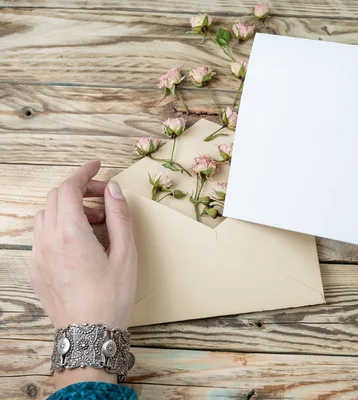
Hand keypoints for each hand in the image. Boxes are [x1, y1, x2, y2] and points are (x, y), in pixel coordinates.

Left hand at [31, 161, 136, 386]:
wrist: (89, 334)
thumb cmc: (111, 297)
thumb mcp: (126, 254)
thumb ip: (119, 217)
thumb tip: (114, 190)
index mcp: (70, 233)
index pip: (69, 188)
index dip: (84, 173)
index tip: (98, 165)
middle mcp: (48, 240)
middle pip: (56, 197)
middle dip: (79, 189)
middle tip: (104, 196)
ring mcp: (39, 255)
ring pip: (46, 215)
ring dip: (69, 208)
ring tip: (95, 222)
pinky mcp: (37, 269)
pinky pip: (42, 235)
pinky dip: (60, 226)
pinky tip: (81, 241)